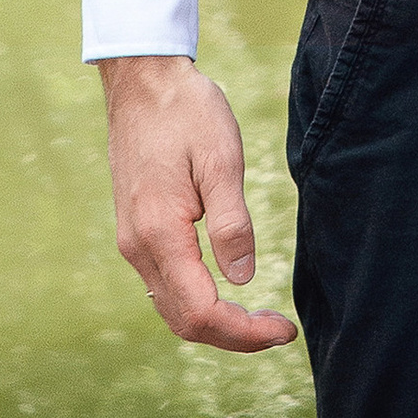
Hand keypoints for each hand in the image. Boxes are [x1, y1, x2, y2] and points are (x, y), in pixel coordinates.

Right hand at [98, 54, 297, 352]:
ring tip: (260, 319)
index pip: (201, 311)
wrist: (142, 81)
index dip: (244, 333)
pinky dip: (196, 304)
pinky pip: (164, 286)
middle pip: (183, 322)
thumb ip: (231, 223)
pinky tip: (226, 293)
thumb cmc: (187, 112)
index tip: (284, 330)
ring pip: (170, 308)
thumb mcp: (221, 159)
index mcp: (160, 232)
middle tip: (280, 330)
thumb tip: (242, 280)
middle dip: (234, 337)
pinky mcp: (135, 231)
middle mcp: (138, 246)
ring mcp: (132, 240)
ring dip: (215, 324)